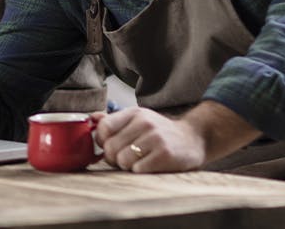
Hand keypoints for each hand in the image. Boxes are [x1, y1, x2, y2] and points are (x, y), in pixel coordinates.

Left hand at [92, 107, 206, 172]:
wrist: (194, 139)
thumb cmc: (160, 132)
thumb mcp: (138, 120)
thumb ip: (114, 120)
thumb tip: (91, 117)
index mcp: (134, 113)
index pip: (103, 127)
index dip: (102, 141)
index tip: (110, 146)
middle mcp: (144, 123)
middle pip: (110, 148)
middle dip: (114, 158)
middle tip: (125, 158)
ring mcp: (155, 138)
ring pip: (122, 160)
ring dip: (127, 166)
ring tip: (138, 162)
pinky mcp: (165, 155)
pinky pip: (137, 170)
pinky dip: (140, 171)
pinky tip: (149, 166)